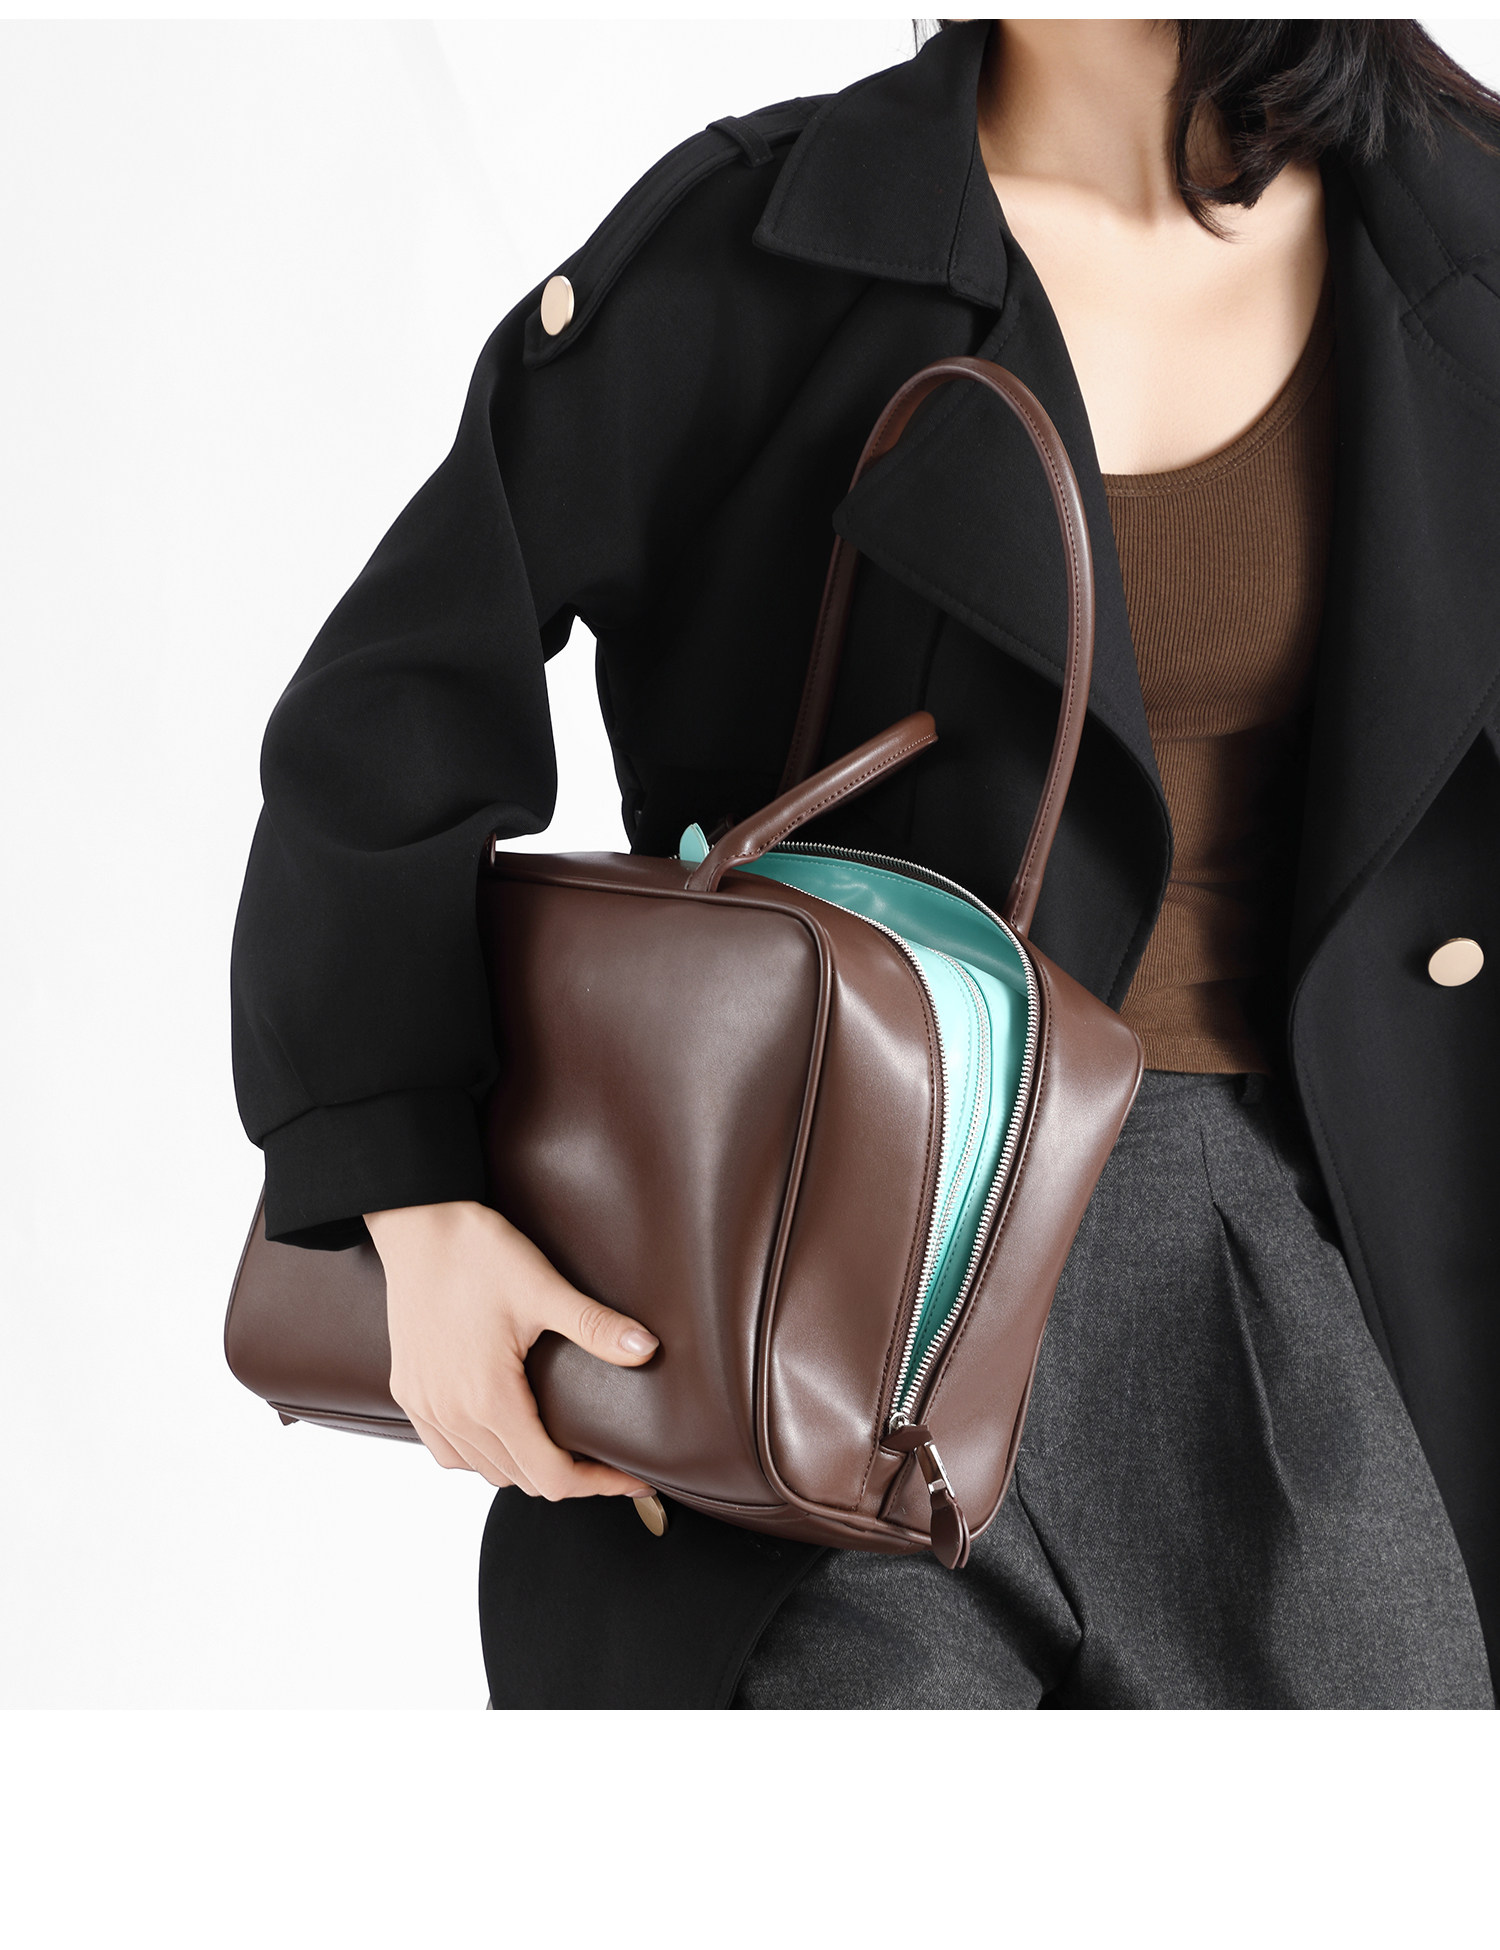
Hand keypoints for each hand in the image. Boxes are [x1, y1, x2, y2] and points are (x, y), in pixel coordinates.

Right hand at [365, 1200, 655, 1498]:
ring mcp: (425, 1406)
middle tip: (608, 1460)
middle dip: (570, 1476)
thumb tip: (648, 1351)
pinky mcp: (409, 1391)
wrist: (416, 1223)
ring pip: (483, 1471)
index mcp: (489, 1399)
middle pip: (521, 1480)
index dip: (599, 1484)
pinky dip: (481, 1455)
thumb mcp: (543, 1288)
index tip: (634, 1479)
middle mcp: (452, 1414)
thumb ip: (594, 1326)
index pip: (552, 1476)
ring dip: (525, 1469)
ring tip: (563, 1448)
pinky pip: (447, 1451)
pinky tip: (505, 1433)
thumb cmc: (477, 1252)